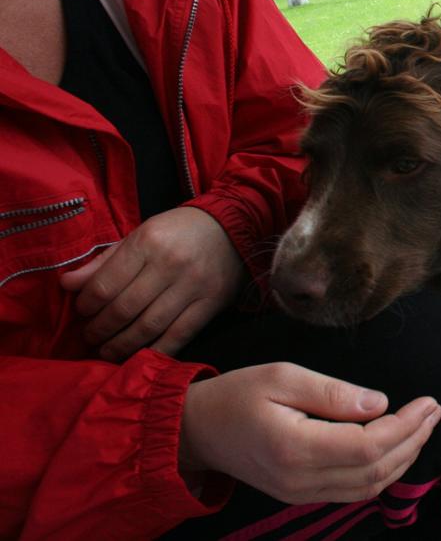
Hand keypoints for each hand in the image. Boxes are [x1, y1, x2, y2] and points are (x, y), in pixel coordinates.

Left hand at [60, 206, 244, 360]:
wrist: (233, 226)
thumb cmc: (179, 230)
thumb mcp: (140, 234)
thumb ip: (104, 261)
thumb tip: (67, 284)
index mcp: (148, 242)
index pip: (105, 285)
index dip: (87, 305)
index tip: (83, 312)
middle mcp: (170, 264)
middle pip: (124, 309)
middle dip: (100, 329)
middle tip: (90, 336)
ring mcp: (193, 286)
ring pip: (148, 327)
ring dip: (121, 345)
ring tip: (107, 350)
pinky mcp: (211, 304)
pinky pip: (178, 336)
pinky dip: (155, 350)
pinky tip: (140, 355)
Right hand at [180, 363, 440, 503]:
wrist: (198, 430)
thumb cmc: (238, 395)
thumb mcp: (282, 377)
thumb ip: (332, 392)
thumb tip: (379, 404)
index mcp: (296, 447)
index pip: (369, 445)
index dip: (406, 426)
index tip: (428, 401)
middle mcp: (301, 480)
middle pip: (375, 470)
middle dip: (413, 440)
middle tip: (434, 410)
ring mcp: (300, 493)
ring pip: (368, 486)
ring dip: (403, 458)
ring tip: (423, 426)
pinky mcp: (301, 494)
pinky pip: (353, 490)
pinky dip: (382, 471)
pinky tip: (396, 446)